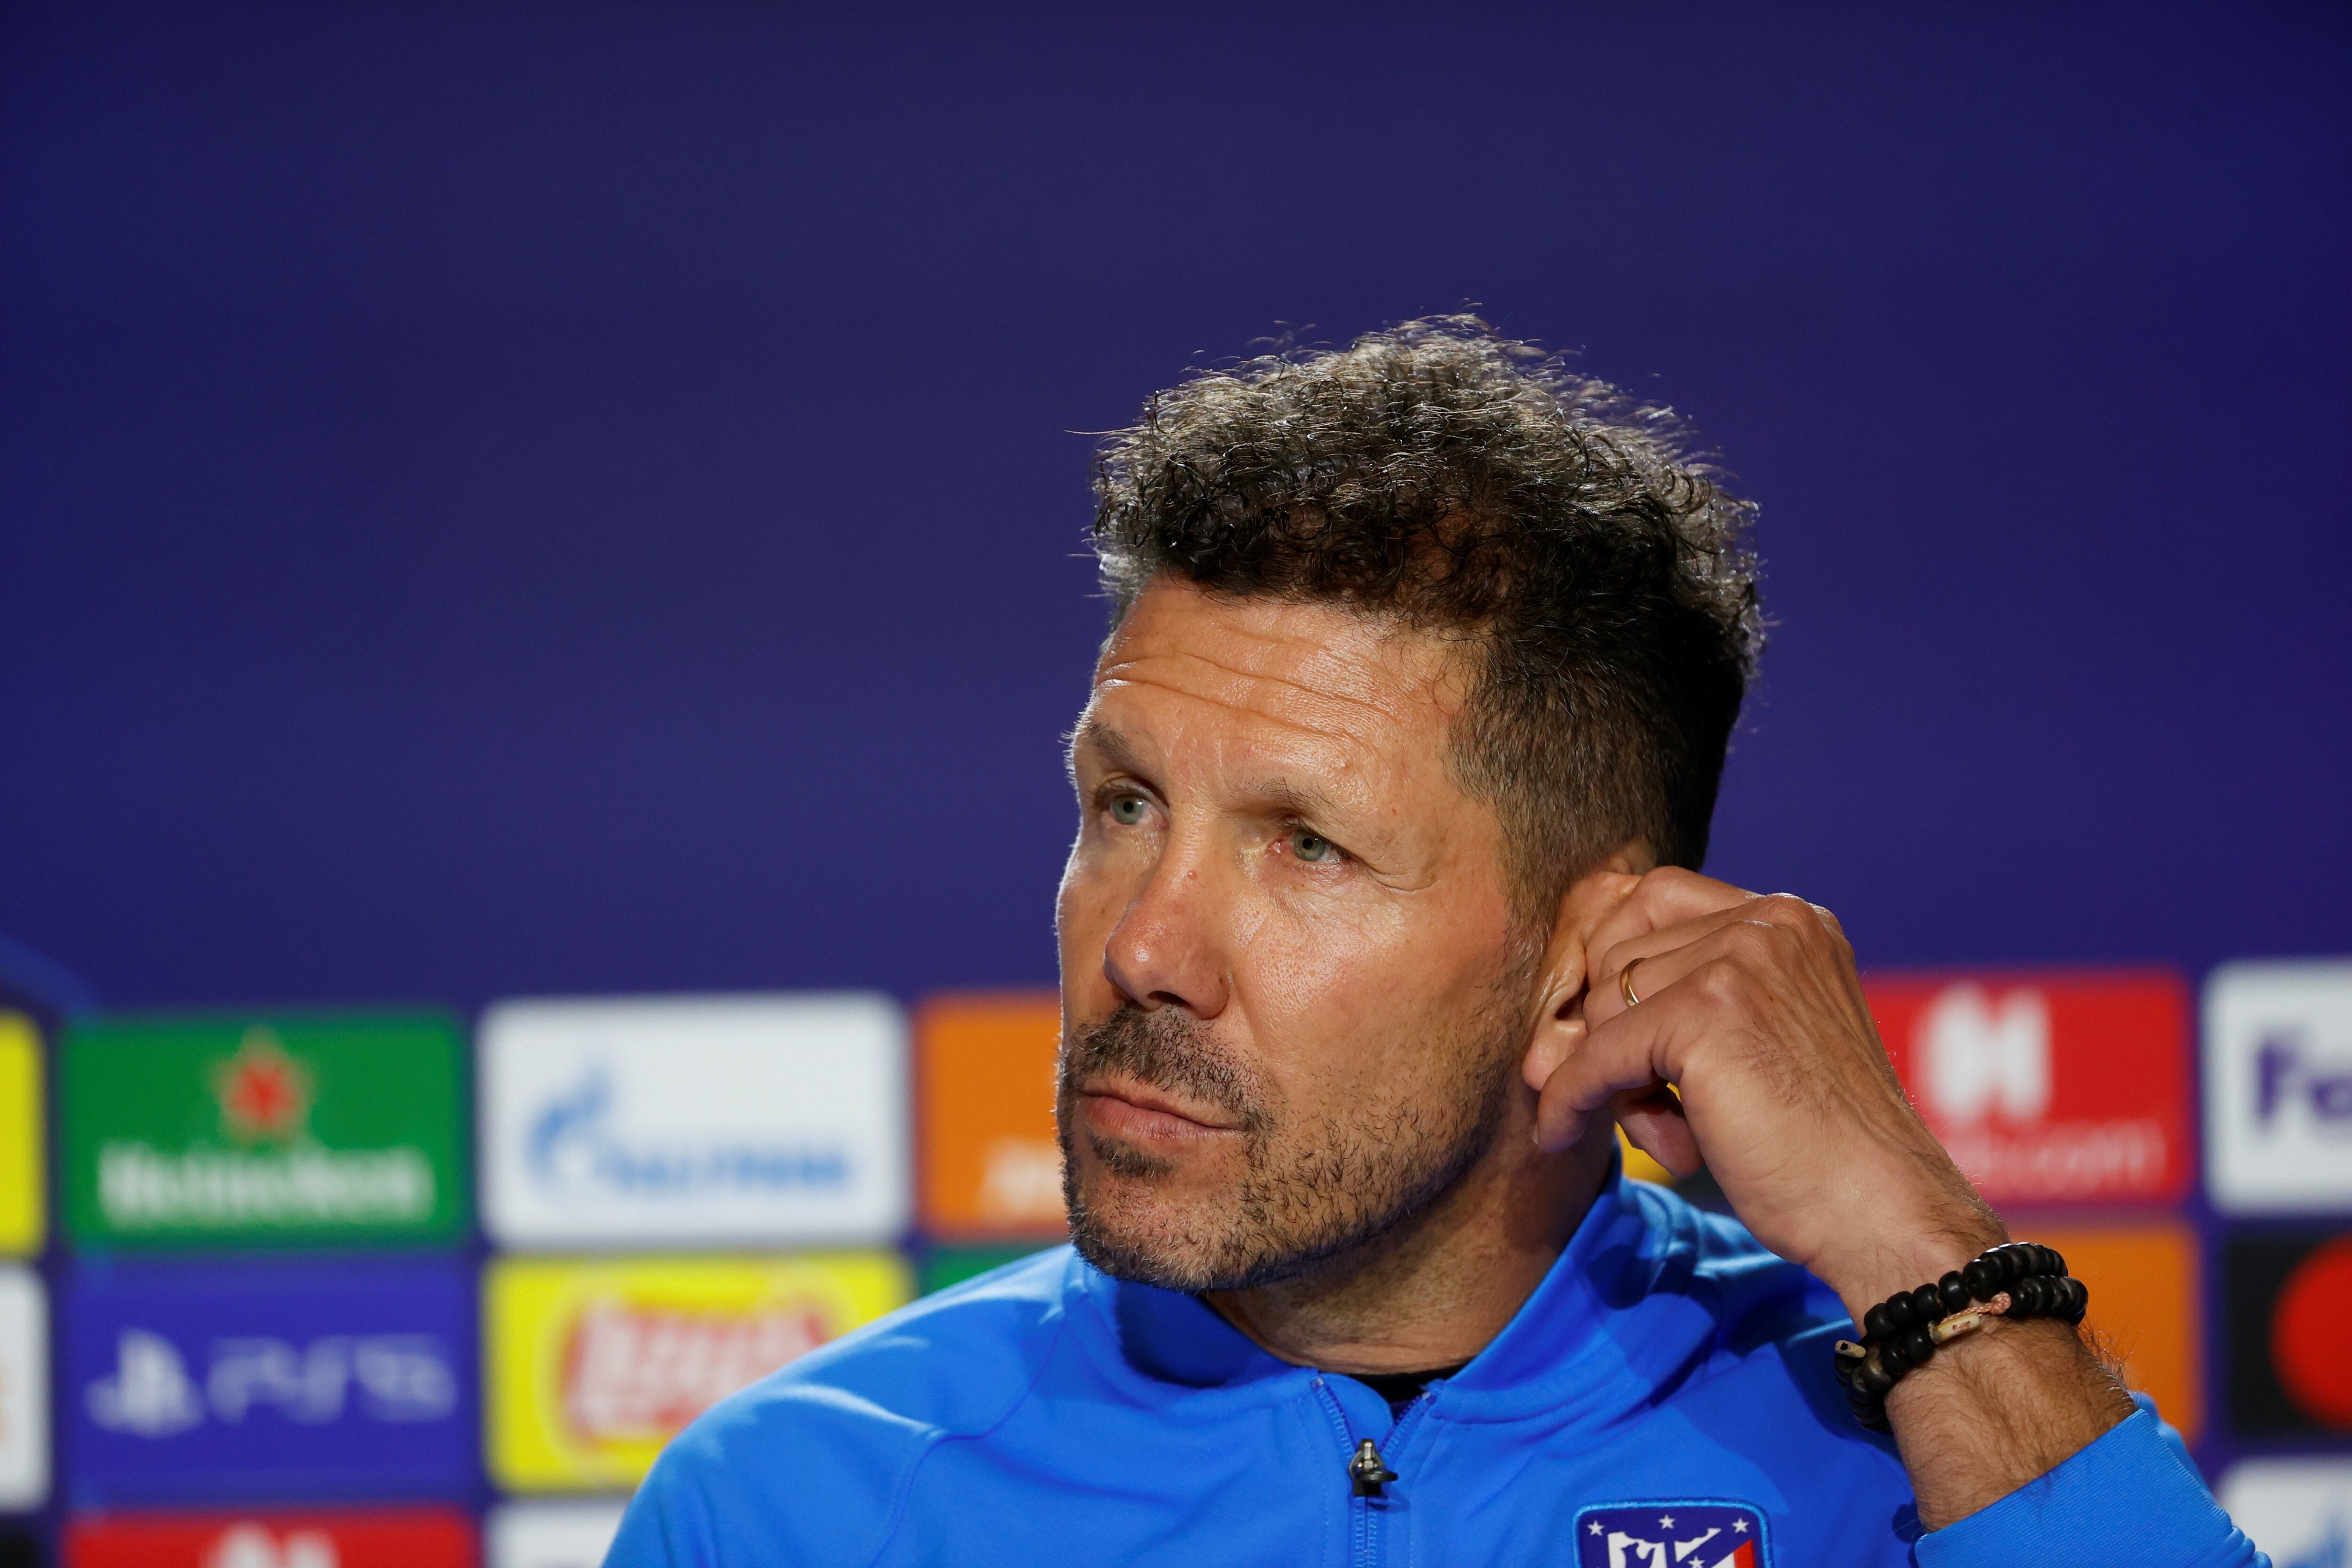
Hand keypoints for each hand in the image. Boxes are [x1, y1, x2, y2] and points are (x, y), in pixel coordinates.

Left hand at [1521, 867, 2133, 1527]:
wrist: (1883, 1213)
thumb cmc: (1821, 1151)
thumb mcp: (1757, 1047)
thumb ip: (1684, 1006)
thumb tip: (1546, 1032)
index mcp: (1792, 920)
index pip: (1654, 900)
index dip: (1617, 965)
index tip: (1608, 1032)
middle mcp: (1771, 923)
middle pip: (1622, 950)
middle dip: (1616, 1030)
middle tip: (1653, 1106)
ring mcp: (1743, 960)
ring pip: (1605, 1003)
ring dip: (1614, 1077)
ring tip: (1672, 1133)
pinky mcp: (1708, 1012)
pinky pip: (1593, 1054)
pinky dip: (1570, 1097)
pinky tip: (1557, 1132)